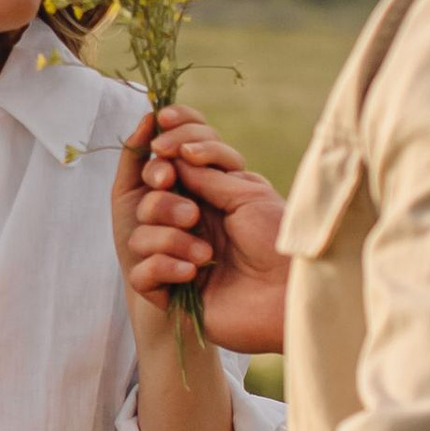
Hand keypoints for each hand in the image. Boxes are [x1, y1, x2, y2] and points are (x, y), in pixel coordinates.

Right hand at [115, 110, 287, 357]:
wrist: (290, 293)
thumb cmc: (276, 240)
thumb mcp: (247, 192)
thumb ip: (206, 173)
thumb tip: (174, 155)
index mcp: (206, 198)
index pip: (168, 168)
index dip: (162, 148)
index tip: (162, 137)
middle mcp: (187, 225)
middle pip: (146, 201)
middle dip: (162, 202)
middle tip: (192, 214)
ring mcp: (176, 258)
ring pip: (139, 237)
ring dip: (170, 240)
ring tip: (205, 254)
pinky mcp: (171, 293)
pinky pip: (141, 274)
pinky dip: (164, 268)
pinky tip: (193, 273)